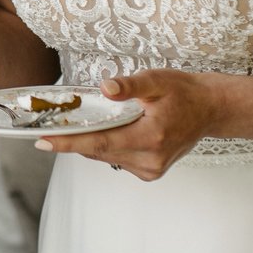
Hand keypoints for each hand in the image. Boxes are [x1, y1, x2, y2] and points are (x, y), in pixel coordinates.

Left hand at [34, 69, 217, 179]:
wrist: (209, 109)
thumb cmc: (183, 93)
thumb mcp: (157, 80)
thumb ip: (130, 85)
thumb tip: (106, 88)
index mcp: (152, 136)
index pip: (101, 142)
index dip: (69, 142)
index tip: (43, 141)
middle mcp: (150, 159)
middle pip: (99, 151)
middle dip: (74, 138)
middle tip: (50, 125)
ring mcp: (151, 169)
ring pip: (105, 156)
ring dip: (91, 141)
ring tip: (79, 124)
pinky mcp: (150, 171)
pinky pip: (116, 158)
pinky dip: (106, 145)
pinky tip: (108, 130)